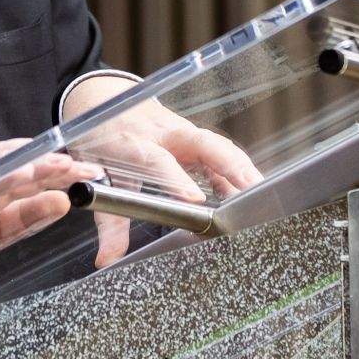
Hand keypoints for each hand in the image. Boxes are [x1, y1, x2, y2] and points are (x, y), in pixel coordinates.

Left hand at [63, 77, 263, 266]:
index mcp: (134, 143)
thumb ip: (108, 222)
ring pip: (218, 145)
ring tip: (261, 194)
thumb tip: (106, 259)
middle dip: (229, 165)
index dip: (178, 181)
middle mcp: (163, 133)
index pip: (159, 161)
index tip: (196, 201)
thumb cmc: (100, 139)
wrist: (102, 100)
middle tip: (250, 190)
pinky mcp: (193, 136)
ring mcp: (182, 132)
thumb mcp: (97, 178)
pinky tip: (248, 190)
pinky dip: (237, 170)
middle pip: (203, 143)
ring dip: (241, 168)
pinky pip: (220, 150)